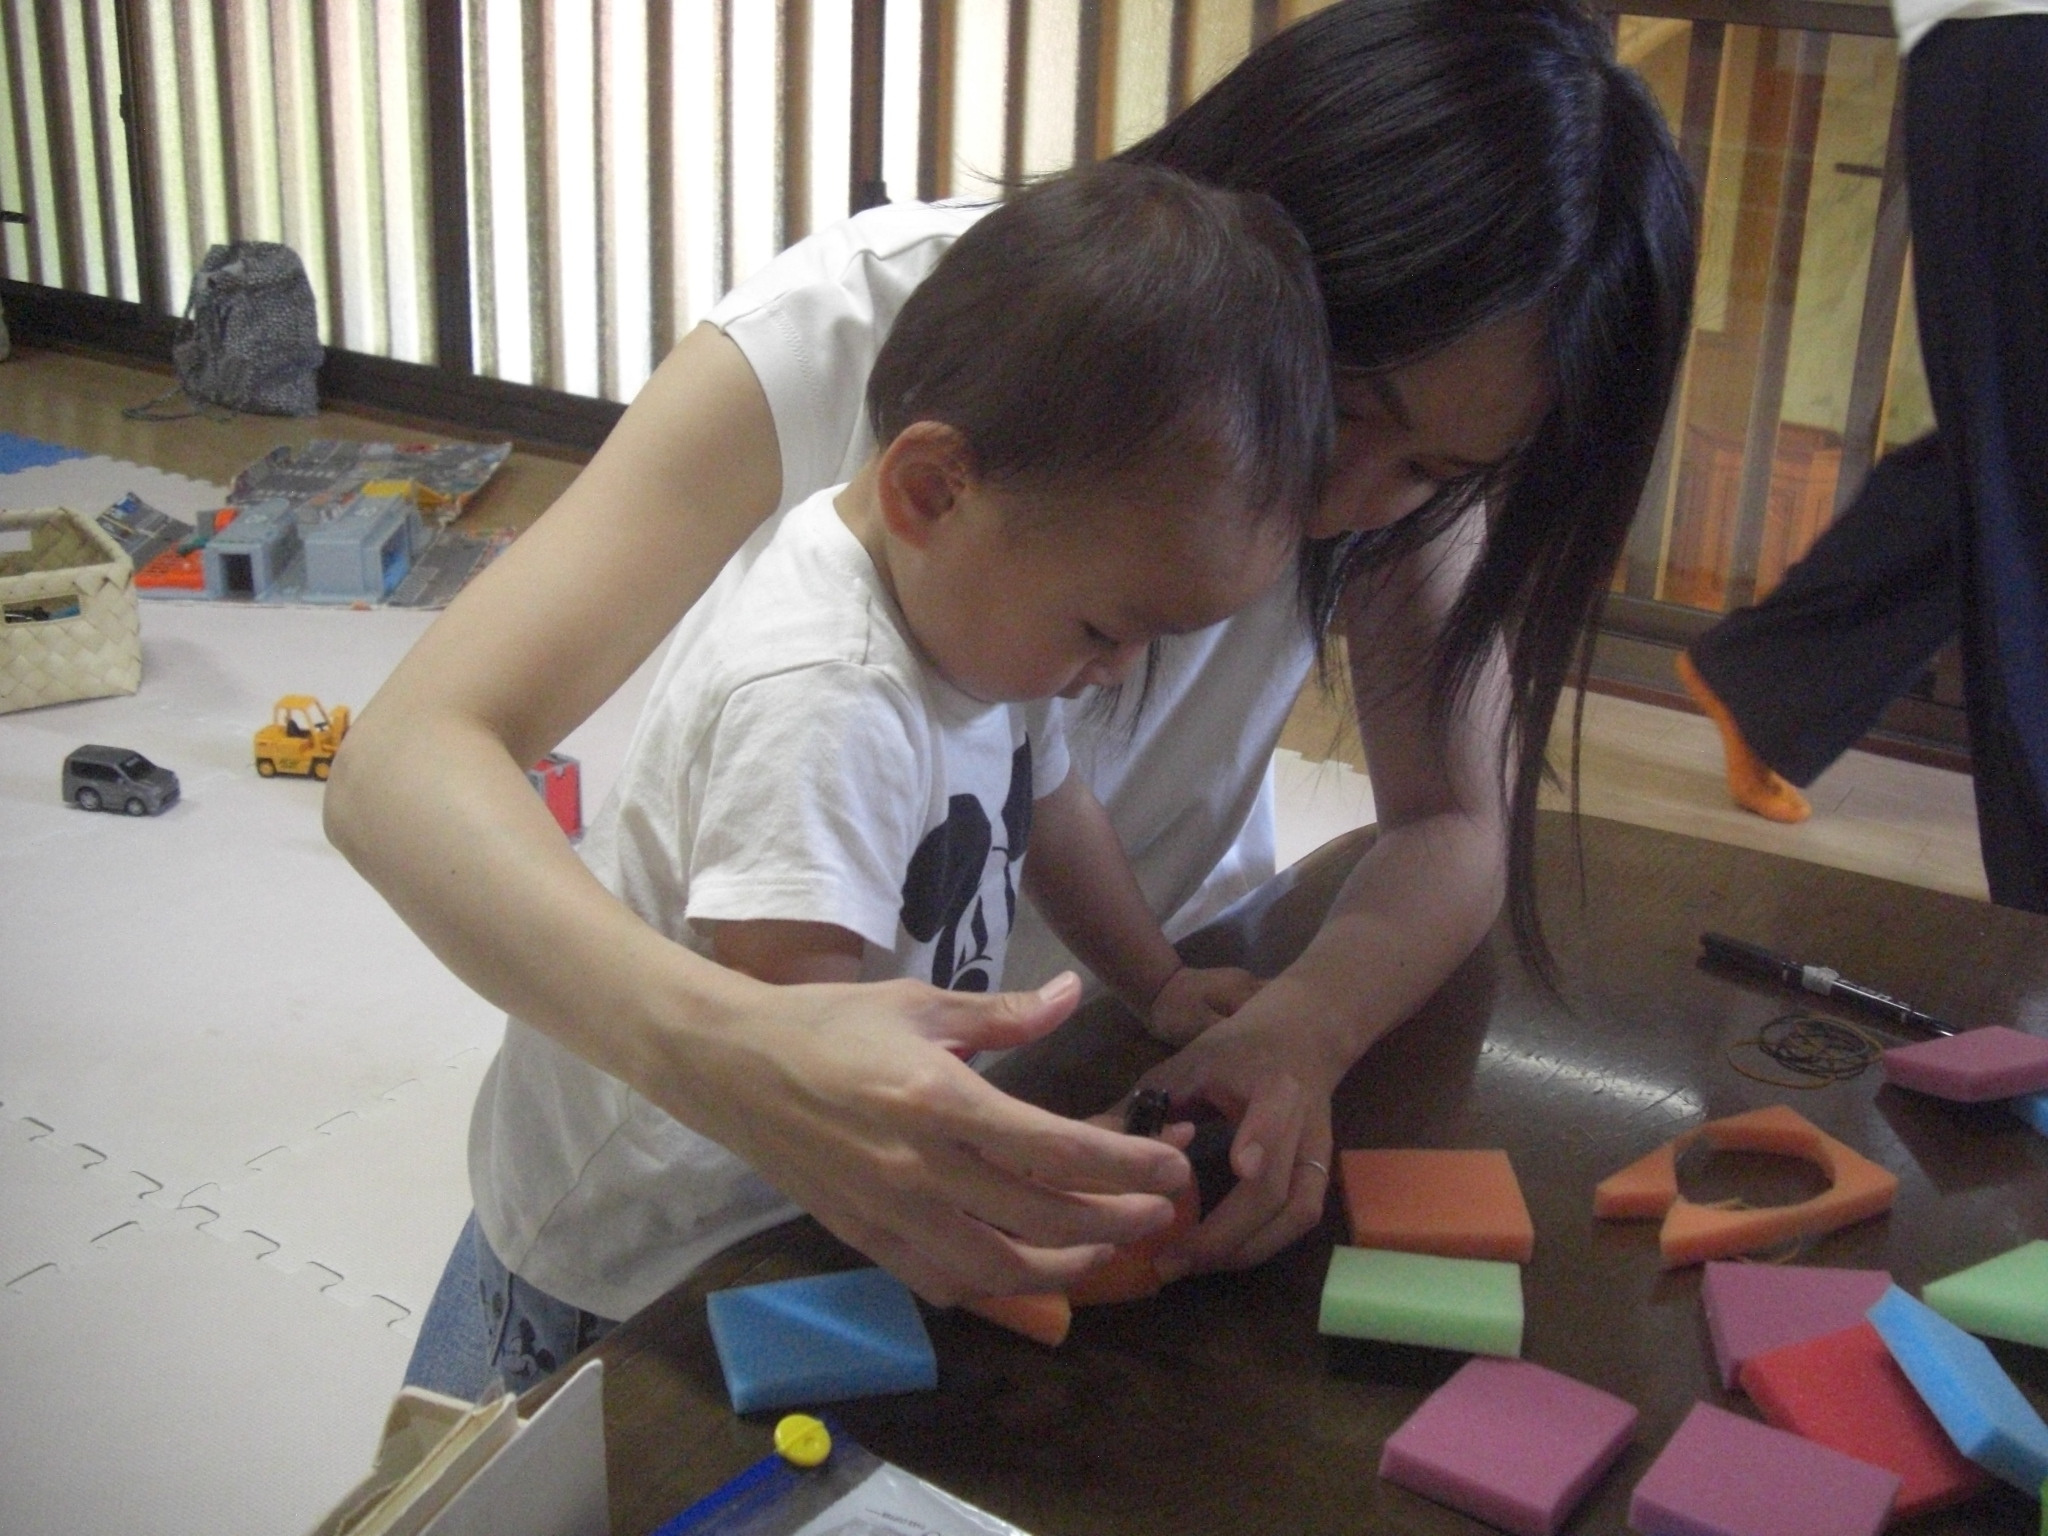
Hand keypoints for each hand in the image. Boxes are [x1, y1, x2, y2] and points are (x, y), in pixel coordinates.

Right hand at [669, 972, 1193, 1305]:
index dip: (1126, 1166)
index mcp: (940, 1100)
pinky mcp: (865, 1240)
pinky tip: (1024, 1269)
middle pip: (1043, 1217)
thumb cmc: (827, 1024)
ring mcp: (891, 1214)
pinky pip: (943, 1282)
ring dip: (1067, 1266)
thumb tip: (1073, 996)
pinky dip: (995, 1286)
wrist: (730, 1066)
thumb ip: (1003, 1013)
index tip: (1173, 1167)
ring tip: (1106, 1246)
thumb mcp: (920, 1003)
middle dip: (1118, 1220)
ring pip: (999, 1267)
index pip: (1056, 1150)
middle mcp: (920, 1168)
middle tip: (1163, 1212)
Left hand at [1132, 974, 1340, 1281]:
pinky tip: (1221, 1257)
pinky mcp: (1322, 1173)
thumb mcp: (1191, 1061)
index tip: (1239, 1168)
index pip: (1275, 1114)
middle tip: (1170, 1259)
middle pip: (1277, 1187)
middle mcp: (1304, 1122)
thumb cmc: (1238, 1047)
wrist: (1302, 1036)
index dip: (1261, 1140)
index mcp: (1272, 1083)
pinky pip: (1300, 1220)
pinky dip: (1262, 1245)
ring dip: (1244, 1250)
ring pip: (1296, 1214)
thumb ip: (1149, 1102)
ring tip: (1190, 1266)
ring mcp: (1319, 1152)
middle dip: (1224, 1233)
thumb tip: (1090, 1141)